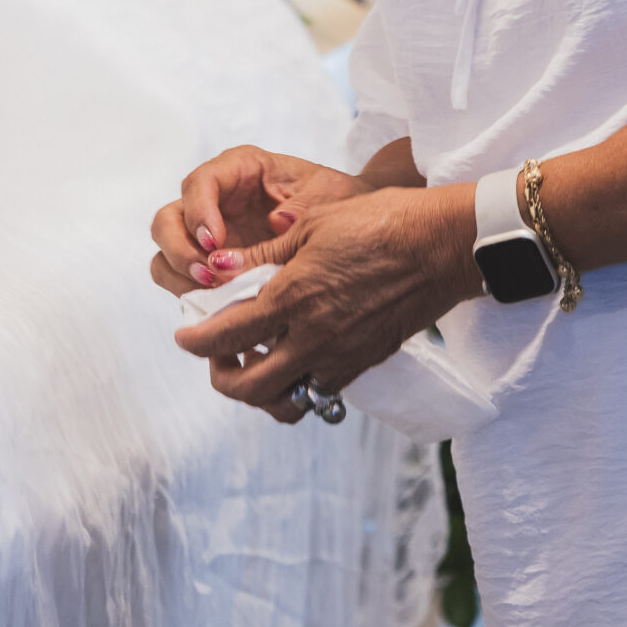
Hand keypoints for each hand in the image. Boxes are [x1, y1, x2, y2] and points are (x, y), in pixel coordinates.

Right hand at [145, 145, 372, 297]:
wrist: (349, 226)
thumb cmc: (335, 199)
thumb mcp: (329, 194)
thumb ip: (305, 204)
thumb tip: (277, 222)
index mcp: (237, 171)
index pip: (199, 182)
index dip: (198, 211)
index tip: (216, 242)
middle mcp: (213, 201)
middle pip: (168, 219)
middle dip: (180, 249)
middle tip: (210, 274)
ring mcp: (207, 236)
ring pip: (165, 253)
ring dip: (181, 276)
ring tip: (215, 294)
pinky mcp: (211, 266)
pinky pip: (182, 281)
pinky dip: (192, 296)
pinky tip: (221, 308)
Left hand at [169, 182, 479, 423]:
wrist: (441, 246)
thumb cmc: (378, 223)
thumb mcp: (309, 226)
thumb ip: (261, 255)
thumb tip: (218, 269)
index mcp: (294, 298)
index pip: (226, 336)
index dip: (196, 341)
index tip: (184, 336)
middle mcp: (314, 337)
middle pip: (250, 388)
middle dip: (222, 377)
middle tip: (216, 355)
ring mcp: (342, 357)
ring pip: (287, 403)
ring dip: (261, 392)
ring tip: (253, 363)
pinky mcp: (364, 364)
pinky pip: (321, 393)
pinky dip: (298, 386)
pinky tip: (292, 358)